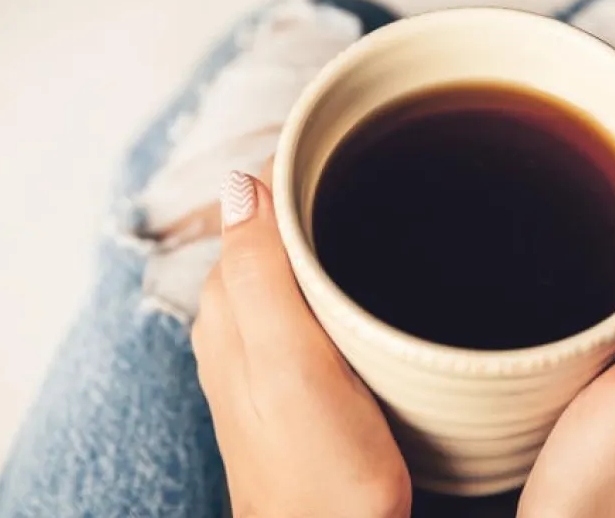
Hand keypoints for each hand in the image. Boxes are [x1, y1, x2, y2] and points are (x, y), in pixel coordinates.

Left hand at [192, 170, 410, 517]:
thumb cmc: (318, 467)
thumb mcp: (288, 362)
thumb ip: (260, 272)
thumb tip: (241, 180)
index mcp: (228, 304)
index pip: (254, 202)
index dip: (301, 167)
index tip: (357, 147)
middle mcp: (234, 320)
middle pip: (271, 227)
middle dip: (318, 192)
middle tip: (386, 174)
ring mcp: (261, 348)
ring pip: (291, 263)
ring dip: (327, 233)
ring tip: (384, 215)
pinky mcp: (293, 374)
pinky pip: (306, 301)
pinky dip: (334, 276)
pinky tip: (370, 286)